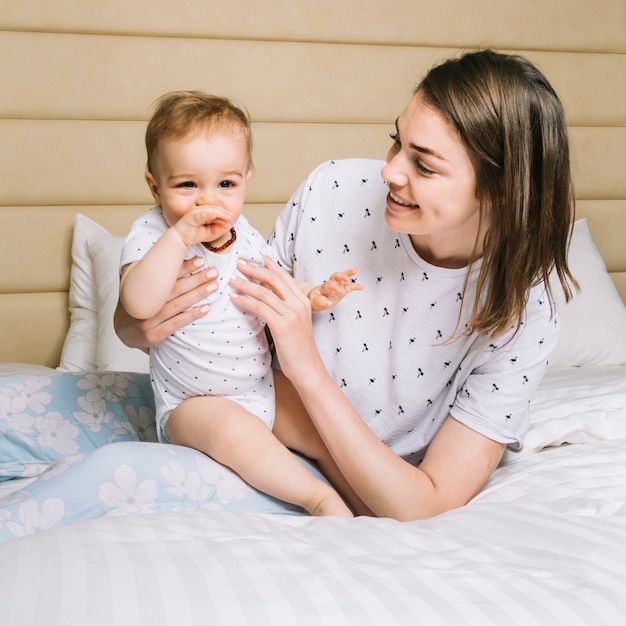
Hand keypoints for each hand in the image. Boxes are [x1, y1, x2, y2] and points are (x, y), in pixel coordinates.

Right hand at [114, 257, 217, 348]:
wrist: (123, 332)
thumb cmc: (138, 305)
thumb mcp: (136, 286)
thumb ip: (149, 273)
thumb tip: (167, 251)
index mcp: (140, 288)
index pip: (165, 276)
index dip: (184, 267)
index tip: (200, 260)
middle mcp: (144, 303)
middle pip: (174, 289)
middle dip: (196, 279)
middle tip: (213, 272)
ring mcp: (148, 320)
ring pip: (177, 305)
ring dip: (197, 294)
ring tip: (213, 286)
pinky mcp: (154, 335)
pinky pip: (176, 323)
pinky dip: (192, 315)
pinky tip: (206, 308)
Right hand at [173, 207, 231, 246]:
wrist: (180, 238)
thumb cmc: (193, 234)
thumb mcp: (209, 232)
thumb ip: (217, 228)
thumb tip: (227, 225)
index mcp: (203, 212)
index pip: (216, 210)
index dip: (224, 213)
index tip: (231, 217)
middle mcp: (199, 210)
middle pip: (214, 208)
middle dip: (224, 212)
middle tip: (231, 216)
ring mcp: (195, 212)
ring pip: (209, 210)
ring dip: (219, 213)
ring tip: (226, 217)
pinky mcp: (191, 216)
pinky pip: (201, 214)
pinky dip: (208, 214)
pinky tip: (215, 215)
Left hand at [229, 255, 321, 379]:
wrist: (308, 367)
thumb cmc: (298, 347)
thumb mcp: (295, 322)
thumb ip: (284, 307)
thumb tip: (265, 296)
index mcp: (304, 301)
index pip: (284, 277)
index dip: (270, 265)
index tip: (257, 256)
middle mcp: (299, 304)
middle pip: (274, 279)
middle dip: (255, 269)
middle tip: (239, 263)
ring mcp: (291, 314)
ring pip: (264, 292)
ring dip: (245, 284)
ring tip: (231, 280)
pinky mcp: (282, 325)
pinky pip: (259, 308)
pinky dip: (245, 301)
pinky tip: (234, 298)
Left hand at [308, 268, 362, 311]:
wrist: (316, 298)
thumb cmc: (315, 299)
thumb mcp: (315, 302)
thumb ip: (321, 302)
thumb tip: (328, 303)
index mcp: (323, 288)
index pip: (328, 286)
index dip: (332, 289)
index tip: (335, 295)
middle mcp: (331, 284)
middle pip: (335, 277)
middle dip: (341, 276)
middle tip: (346, 279)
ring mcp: (337, 286)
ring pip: (342, 277)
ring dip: (348, 273)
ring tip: (354, 270)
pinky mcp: (343, 290)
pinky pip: (350, 287)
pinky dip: (355, 286)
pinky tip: (361, 287)